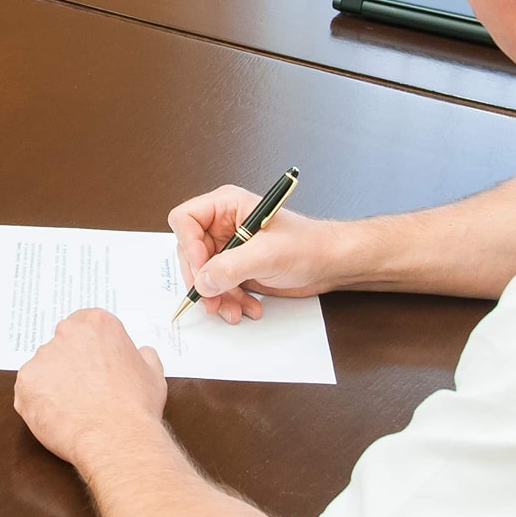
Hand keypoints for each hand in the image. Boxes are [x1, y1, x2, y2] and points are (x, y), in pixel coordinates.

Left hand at [14, 309, 167, 468]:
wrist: (116, 437)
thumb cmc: (135, 406)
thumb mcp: (153, 374)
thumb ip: (143, 356)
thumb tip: (142, 353)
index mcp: (96, 323)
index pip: (84, 327)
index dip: (89, 351)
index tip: (95, 368)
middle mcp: (66, 333)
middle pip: (62, 347)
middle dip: (71, 367)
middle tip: (86, 392)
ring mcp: (43, 357)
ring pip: (44, 371)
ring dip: (55, 386)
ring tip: (75, 409)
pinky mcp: (26, 382)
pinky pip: (29, 391)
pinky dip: (40, 404)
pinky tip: (61, 417)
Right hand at [170, 186, 339, 324]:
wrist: (330, 264)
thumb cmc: (307, 245)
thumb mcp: (267, 255)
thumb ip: (230, 267)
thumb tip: (202, 282)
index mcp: (227, 206)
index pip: (185, 219)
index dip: (188, 245)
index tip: (201, 268)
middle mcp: (223, 225)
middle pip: (190, 252)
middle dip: (202, 280)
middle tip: (211, 299)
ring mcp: (229, 248)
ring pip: (204, 275)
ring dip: (216, 296)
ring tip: (233, 310)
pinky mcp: (237, 268)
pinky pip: (219, 287)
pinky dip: (229, 301)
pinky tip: (247, 308)